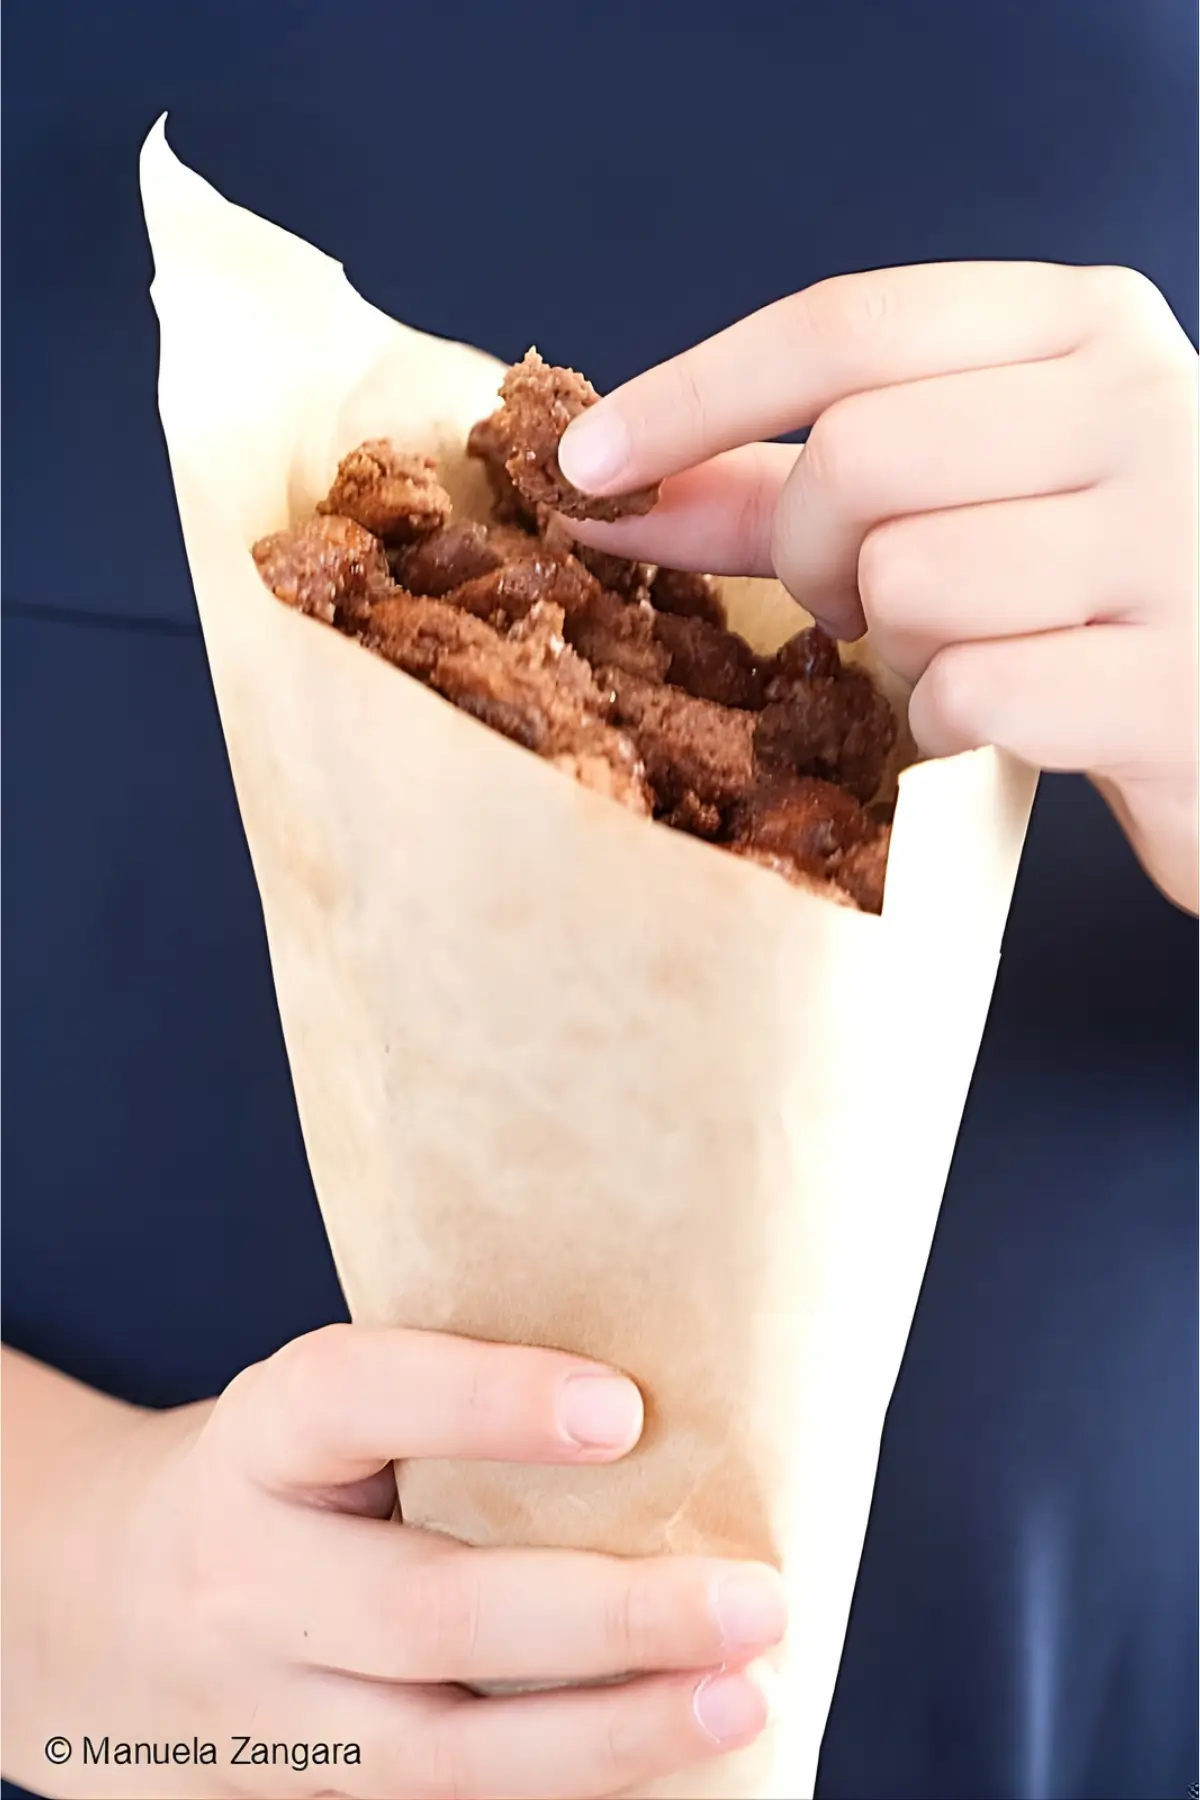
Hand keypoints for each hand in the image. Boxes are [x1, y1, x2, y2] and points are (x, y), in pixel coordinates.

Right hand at [11, 1328, 781, 1799]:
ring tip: (739, 1697)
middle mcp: (248, 1579)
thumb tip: (657, 1400)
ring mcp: (266, 1714)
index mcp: (260, 1439)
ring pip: (443, 1751)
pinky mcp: (299, 1798)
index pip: (355, 1396)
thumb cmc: (279, 1476)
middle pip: (425, 1609)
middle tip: (750, 1597)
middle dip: (604, 1614)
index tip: (622, 1407)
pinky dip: (565, 1785)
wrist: (100, 1604)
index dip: (485, 1398)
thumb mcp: (323, 1409)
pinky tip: (665, 1755)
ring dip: (610, 1733)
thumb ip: (441, 1400)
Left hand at [558, 262, 1198, 910]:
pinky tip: (1016, 713)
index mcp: (1087, 325)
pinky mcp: (1177, 684)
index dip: (692, 395)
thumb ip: (791, 484)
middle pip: (857, 458)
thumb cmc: (1087, 590)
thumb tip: (611, 488)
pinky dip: (951, 723)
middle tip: (854, 601)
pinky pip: (967, 693)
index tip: (586, 465)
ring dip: (894, 644)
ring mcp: (1179, 541)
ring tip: (970, 647)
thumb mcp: (967, 493)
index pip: (846, 324)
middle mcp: (1146, 403)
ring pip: (907, 581)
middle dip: (811, 552)